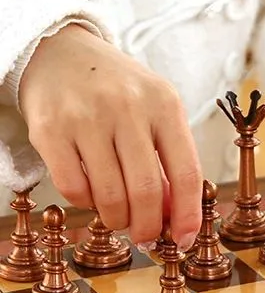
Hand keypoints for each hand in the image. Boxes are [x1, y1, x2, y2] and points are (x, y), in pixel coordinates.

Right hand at [18, 23, 202, 248]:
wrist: (61, 52)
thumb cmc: (119, 93)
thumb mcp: (156, 114)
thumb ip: (169, 161)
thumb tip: (175, 218)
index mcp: (165, 105)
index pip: (187, 173)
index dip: (187, 216)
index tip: (183, 240)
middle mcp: (128, 107)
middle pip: (146, 191)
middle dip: (148, 227)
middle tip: (146, 238)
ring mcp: (87, 116)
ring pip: (110, 195)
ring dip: (117, 220)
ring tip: (119, 218)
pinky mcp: (50, 128)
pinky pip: (73, 188)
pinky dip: (86, 204)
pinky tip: (91, 195)